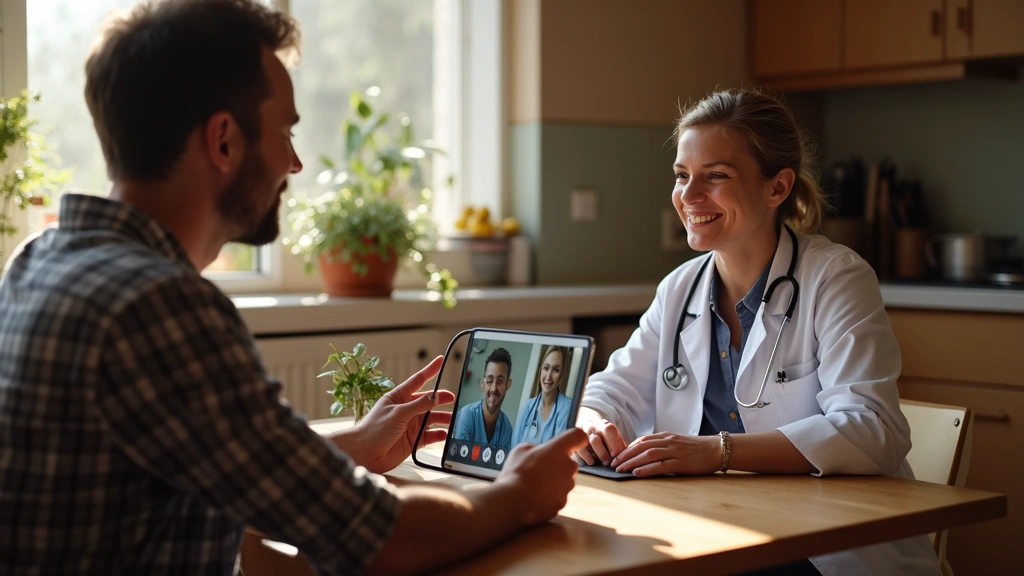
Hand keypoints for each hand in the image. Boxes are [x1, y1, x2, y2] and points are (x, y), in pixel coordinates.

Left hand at [346, 356, 455, 473]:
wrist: (365, 453)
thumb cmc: (374, 430)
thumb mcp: (398, 413)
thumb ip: (418, 405)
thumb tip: (436, 396)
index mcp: (399, 397)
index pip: (418, 380)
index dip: (430, 370)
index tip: (441, 360)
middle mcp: (406, 410)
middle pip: (428, 401)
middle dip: (441, 399)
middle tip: (453, 399)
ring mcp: (410, 425)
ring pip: (432, 418)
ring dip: (443, 418)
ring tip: (454, 419)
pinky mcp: (413, 440)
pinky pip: (430, 435)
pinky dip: (439, 434)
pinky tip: (445, 434)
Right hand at [496, 428, 588, 526]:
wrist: (514, 503)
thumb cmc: (516, 473)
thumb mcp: (520, 451)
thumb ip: (535, 449)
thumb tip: (537, 454)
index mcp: (558, 449)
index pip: (579, 436)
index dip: (576, 438)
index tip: (570, 442)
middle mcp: (569, 466)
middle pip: (569, 462)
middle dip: (557, 465)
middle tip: (539, 469)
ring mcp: (568, 486)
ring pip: (565, 480)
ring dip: (554, 481)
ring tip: (534, 486)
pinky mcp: (563, 502)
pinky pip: (558, 495)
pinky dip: (550, 496)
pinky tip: (535, 497)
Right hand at [573, 406, 626, 465]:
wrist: (586, 427)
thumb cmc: (604, 436)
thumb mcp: (613, 437)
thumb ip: (620, 444)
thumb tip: (629, 456)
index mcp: (603, 425)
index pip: (609, 430)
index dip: (614, 442)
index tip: (617, 454)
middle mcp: (591, 429)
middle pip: (596, 439)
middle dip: (603, 452)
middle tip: (610, 462)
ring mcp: (581, 436)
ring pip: (586, 445)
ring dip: (595, 455)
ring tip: (602, 463)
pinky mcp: (573, 443)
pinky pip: (577, 450)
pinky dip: (584, 457)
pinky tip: (591, 462)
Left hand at [609, 432, 718, 476]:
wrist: (718, 450)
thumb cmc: (698, 449)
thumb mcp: (678, 443)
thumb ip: (664, 446)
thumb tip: (647, 453)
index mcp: (667, 436)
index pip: (642, 440)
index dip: (628, 448)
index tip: (617, 455)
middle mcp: (668, 441)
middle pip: (641, 446)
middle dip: (625, 454)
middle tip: (613, 463)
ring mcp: (675, 451)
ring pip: (648, 454)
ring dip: (632, 461)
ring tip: (620, 468)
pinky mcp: (681, 463)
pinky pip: (660, 465)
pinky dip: (647, 469)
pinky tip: (637, 473)